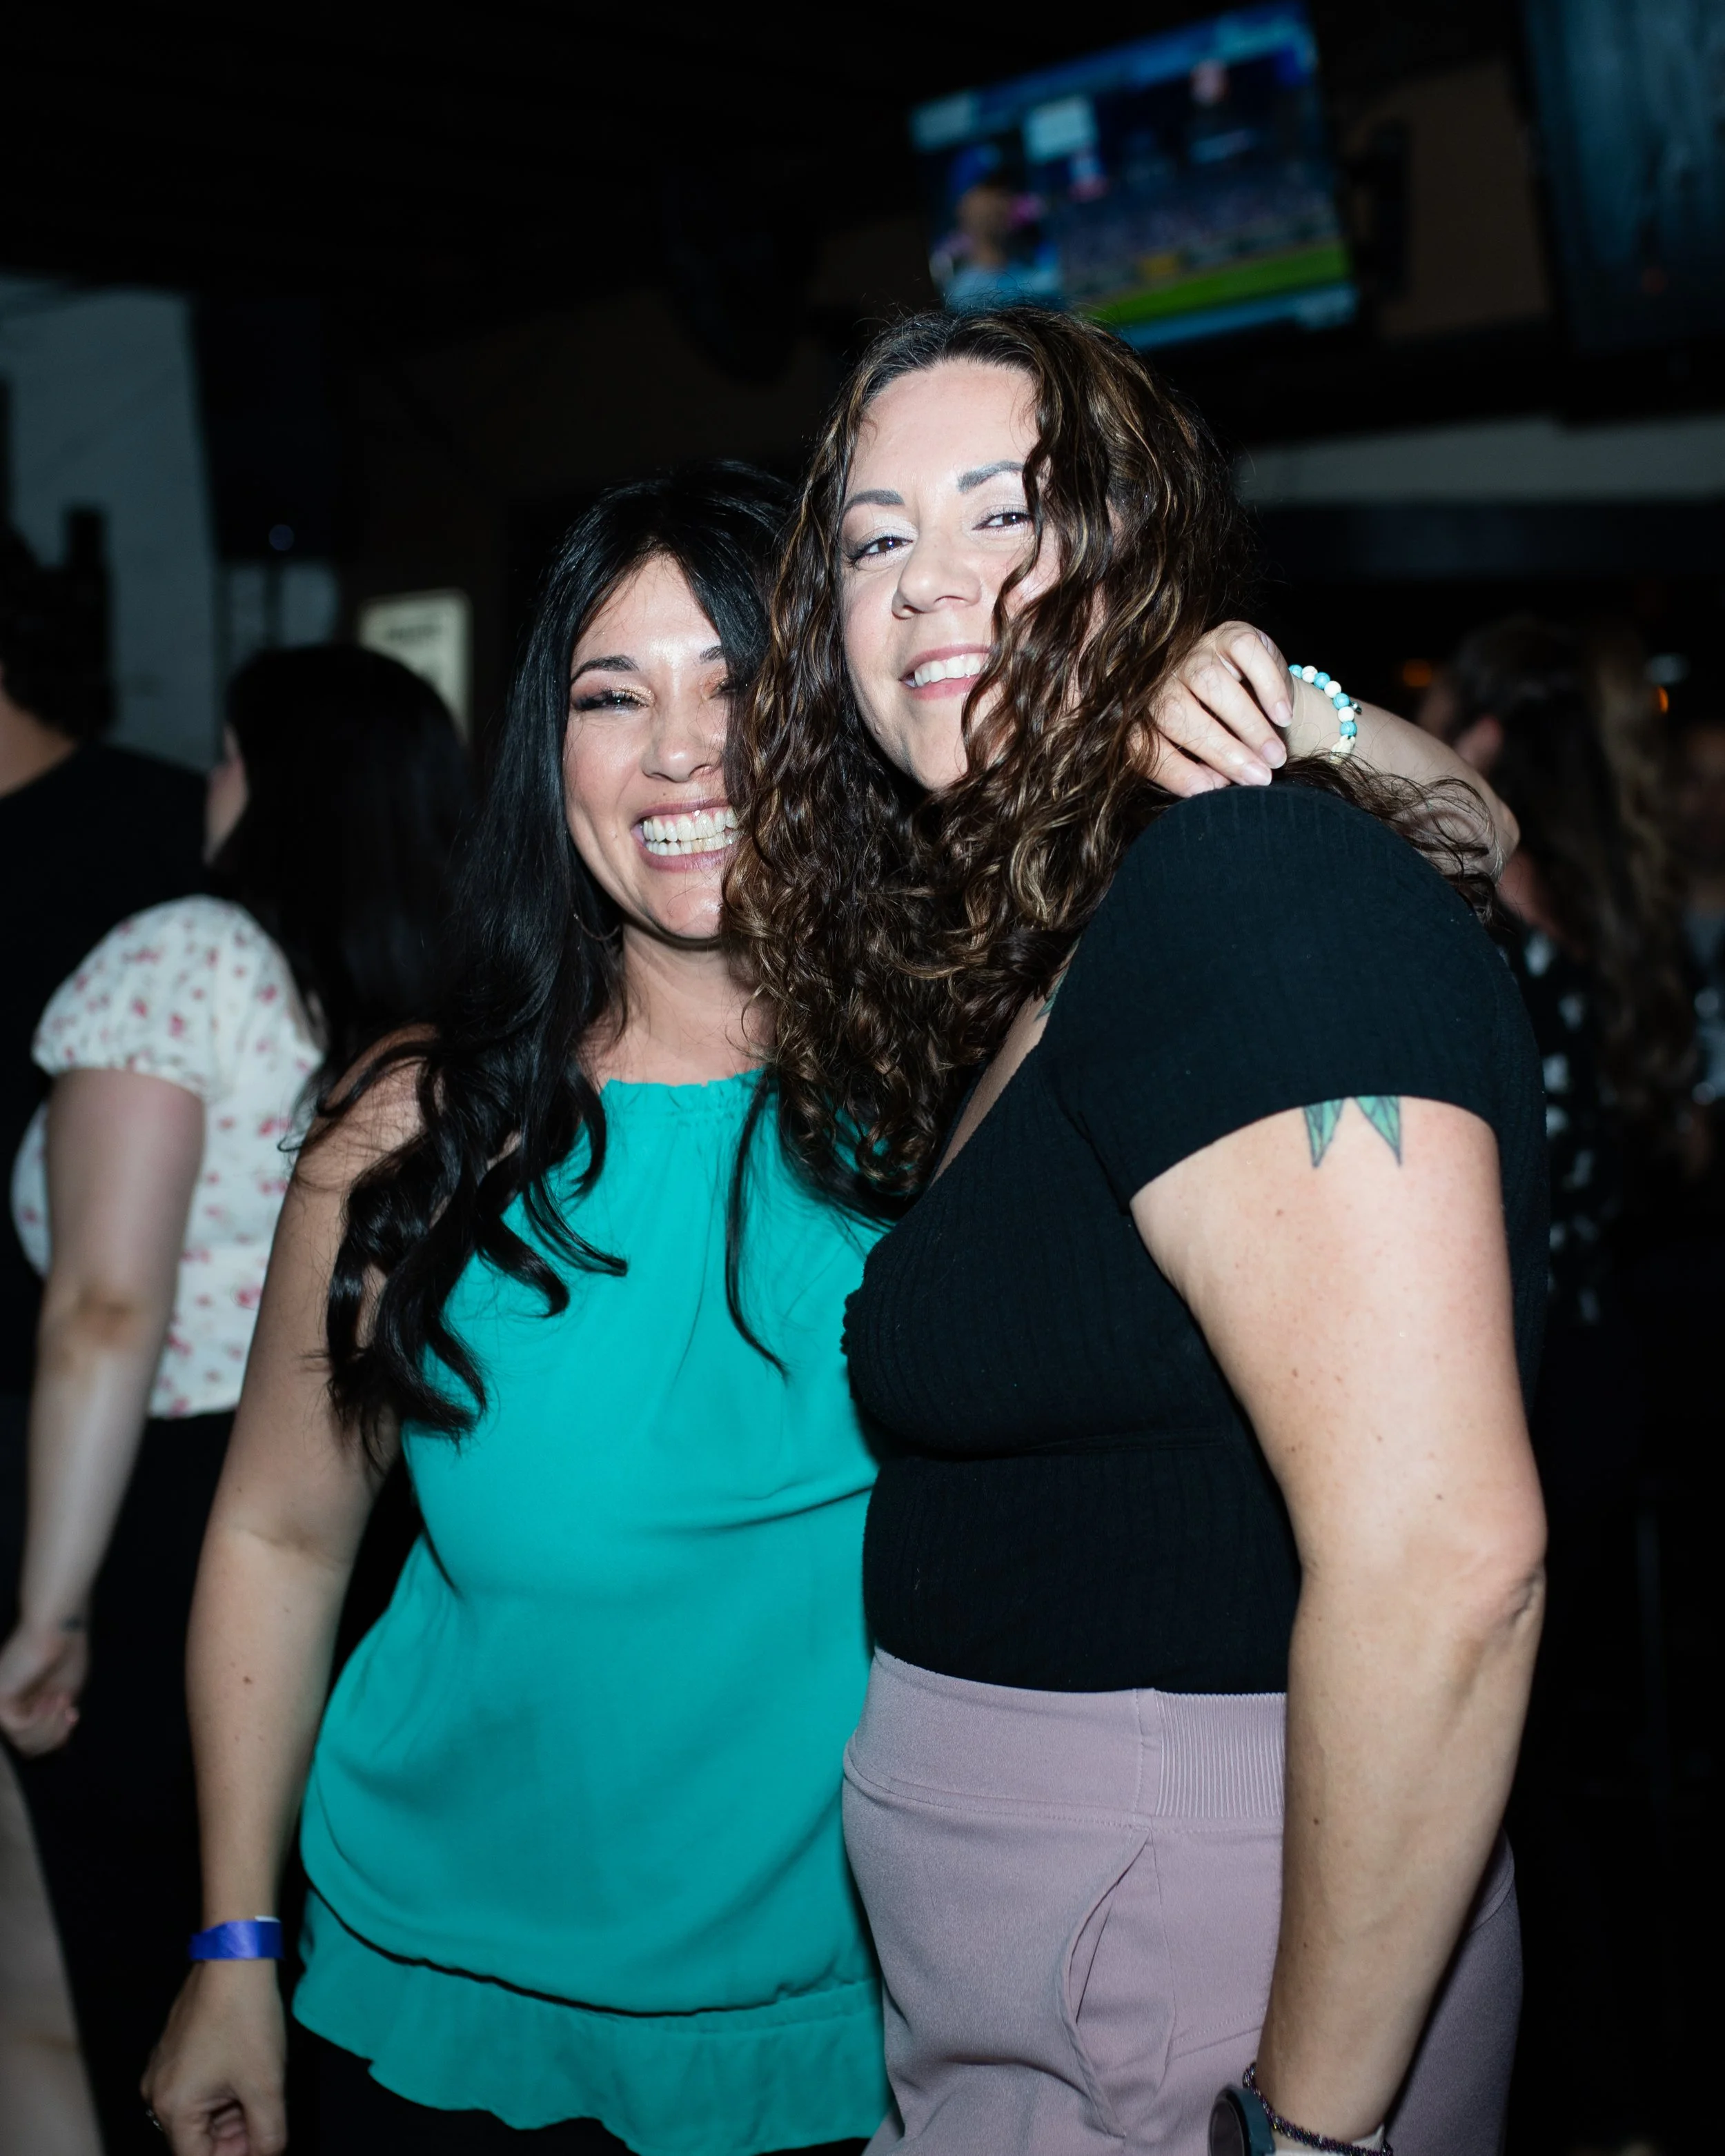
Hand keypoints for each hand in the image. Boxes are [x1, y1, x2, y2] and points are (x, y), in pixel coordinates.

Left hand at [0, 1617, 88, 1753]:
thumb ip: (59, 1719)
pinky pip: (19, 1728)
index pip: (33, 1738)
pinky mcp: (0, 1699)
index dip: (57, 1737)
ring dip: (51, 1726)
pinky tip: (52, 1701)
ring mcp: (2, 1703)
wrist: (59, 1627)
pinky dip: (41, 1720)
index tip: (75, 1715)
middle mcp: (10, 1705)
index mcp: (26, 1702)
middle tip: (71, 1711)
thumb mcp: (67, 1692)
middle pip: (29, 1744)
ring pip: (24, 1741)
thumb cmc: (66, 1651)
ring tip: (63, 1701)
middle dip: (56, 1734)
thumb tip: (62, 1748)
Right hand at [144, 1959, 287, 2155]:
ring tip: (261, 2091)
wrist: (235, 1957)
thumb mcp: (266, 2084)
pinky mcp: (174, 2051)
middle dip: (235, 2138)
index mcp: (172, 2108)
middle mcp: (157, 2094)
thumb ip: (268, 2135)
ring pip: (200, 2114)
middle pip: (198, 2139)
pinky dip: (224, 2093)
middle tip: (269, 2121)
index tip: (261, 2147)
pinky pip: (197, 2088)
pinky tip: (248, 2076)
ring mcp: (163, 2070)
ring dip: (232, 2115)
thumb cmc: (247, 2020)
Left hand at [1145, 621, 1292, 795]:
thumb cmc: (1222, 732)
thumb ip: (1201, 771)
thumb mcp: (1205, 756)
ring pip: (1212, 685)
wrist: (1254, 693)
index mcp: (1142, 716)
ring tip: (1275, 756)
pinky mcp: (1227, 633)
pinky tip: (1283, 716)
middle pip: (1179, 715)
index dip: (1172, 770)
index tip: (1206, 791)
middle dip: (1222, 751)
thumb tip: (1211, 788)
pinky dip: (1269, 687)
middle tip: (1258, 777)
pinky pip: (1247, 654)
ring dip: (1249, 725)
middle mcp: (1160, 681)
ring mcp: (1192, 653)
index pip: (1143, 745)